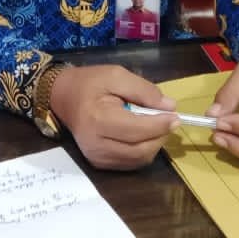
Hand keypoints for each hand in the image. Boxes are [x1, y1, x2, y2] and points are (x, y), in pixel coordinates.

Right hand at [49, 64, 179, 170]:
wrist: (63, 97)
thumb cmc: (89, 83)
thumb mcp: (116, 75)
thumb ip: (143, 90)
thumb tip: (169, 106)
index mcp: (98, 120)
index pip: (137, 130)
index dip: (160, 125)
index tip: (176, 116)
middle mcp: (96, 144)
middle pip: (141, 150)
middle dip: (160, 136)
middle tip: (168, 121)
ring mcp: (97, 157)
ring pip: (139, 159)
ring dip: (154, 144)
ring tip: (154, 126)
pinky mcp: (99, 164)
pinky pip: (131, 163)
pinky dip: (143, 150)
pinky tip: (142, 135)